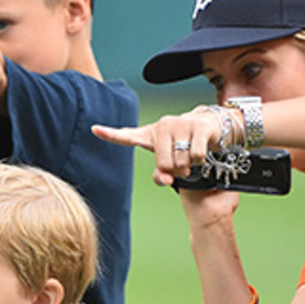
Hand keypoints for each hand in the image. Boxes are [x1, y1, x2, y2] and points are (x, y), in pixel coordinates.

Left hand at [92, 105, 226, 186]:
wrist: (210, 127)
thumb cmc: (183, 146)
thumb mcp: (169, 162)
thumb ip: (161, 176)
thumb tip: (166, 180)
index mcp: (150, 134)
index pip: (127, 136)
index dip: (110, 134)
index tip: (94, 129)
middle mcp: (162, 125)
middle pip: (164, 163)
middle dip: (175, 170)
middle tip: (180, 162)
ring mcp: (181, 123)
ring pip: (181, 162)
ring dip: (188, 166)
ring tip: (190, 155)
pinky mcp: (198, 126)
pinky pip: (195, 156)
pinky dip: (199, 162)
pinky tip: (200, 151)